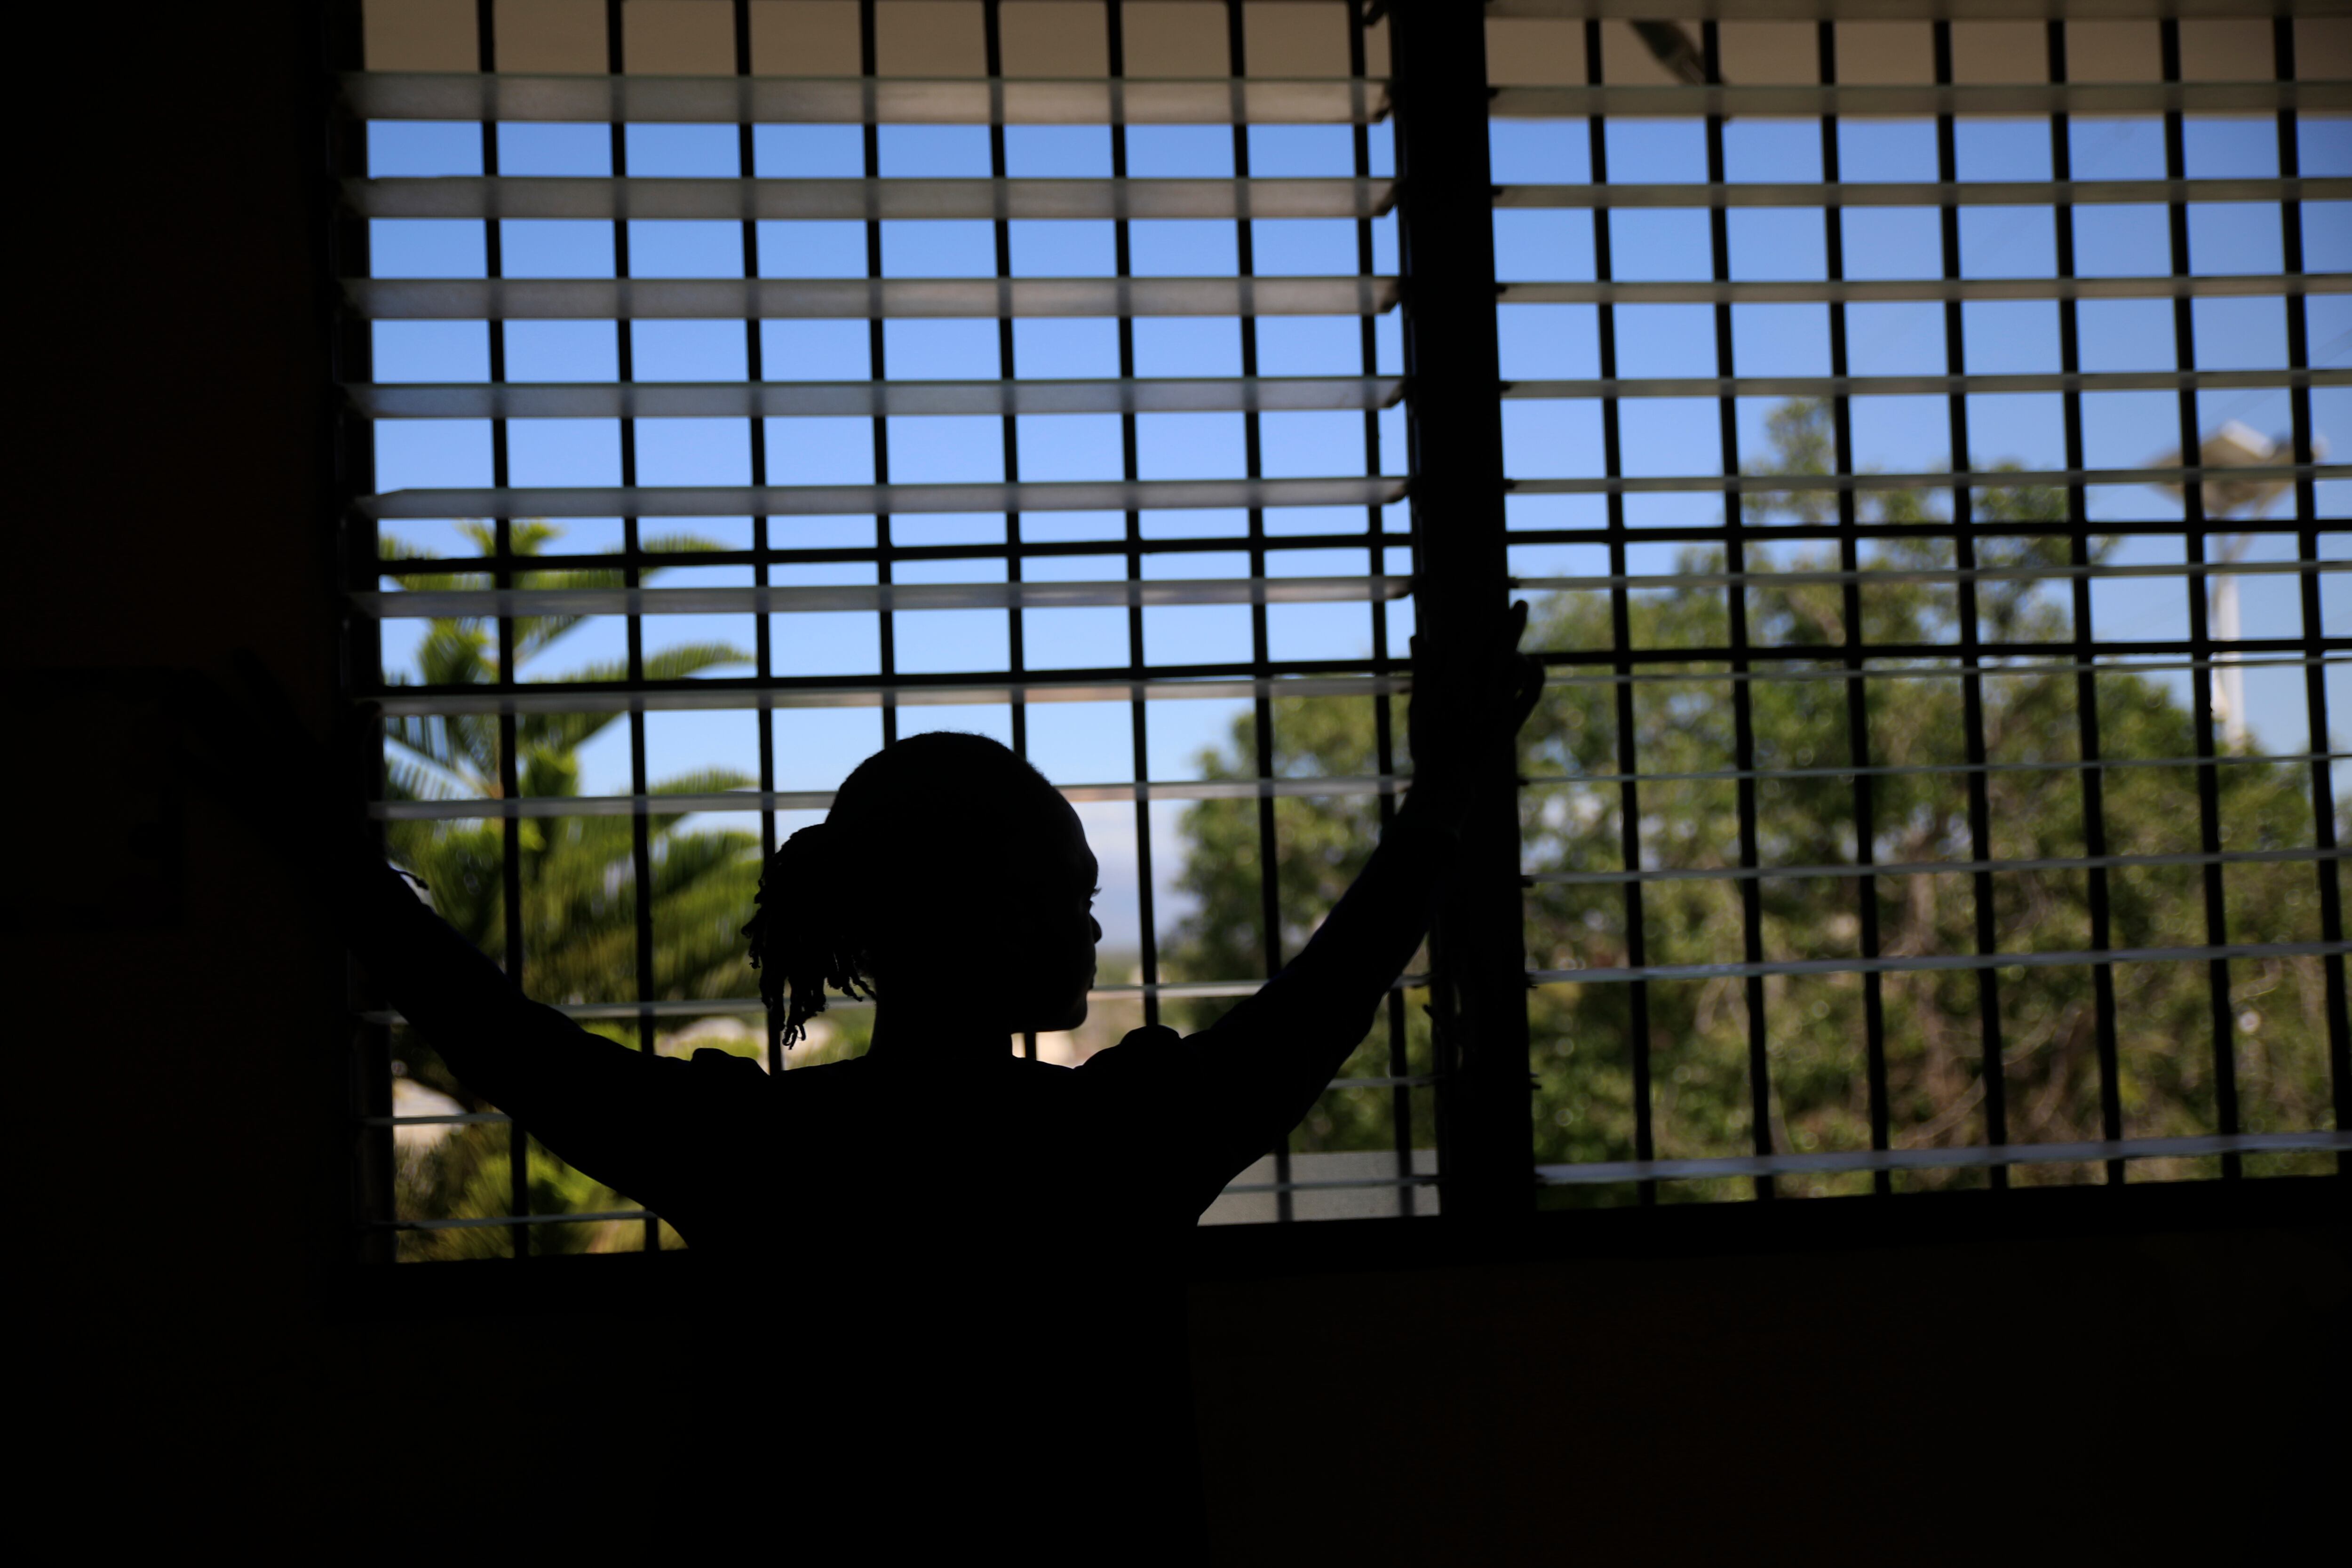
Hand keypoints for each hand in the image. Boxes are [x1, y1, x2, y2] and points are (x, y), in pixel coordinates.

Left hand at [167, 650, 367, 863]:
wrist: (333, 853)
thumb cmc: (344, 808)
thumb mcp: (352, 766)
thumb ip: (355, 732)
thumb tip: (370, 704)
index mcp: (299, 745)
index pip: (275, 702)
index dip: (256, 676)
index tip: (238, 653)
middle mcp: (272, 757)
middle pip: (235, 719)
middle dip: (209, 694)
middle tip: (185, 673)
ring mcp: (255, 780)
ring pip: (219, 743)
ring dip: (195, 719)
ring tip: (173, 699)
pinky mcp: (244, 804)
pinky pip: (213, 782)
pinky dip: (192, 768)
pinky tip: (171, 751)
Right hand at [1406, 599, 1543, 824]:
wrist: (1448, 780)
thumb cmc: (1428, 742)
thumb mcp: (1419, 704)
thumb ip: (1423, 669)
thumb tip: (1419, 637)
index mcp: (1457, 683)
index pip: (1478, 641)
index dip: (1491, 620)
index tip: (1496, 605)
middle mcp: (1482, 691)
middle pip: (1503, 647)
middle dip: (1513, 623)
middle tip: (1521, 605)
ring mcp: (1500, 707)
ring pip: (1519, 667)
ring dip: (1519, 652)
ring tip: (1515, 646)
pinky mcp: (1512, 722)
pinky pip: (1532, 691)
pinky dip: (1536, 674)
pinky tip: (1535, 662)